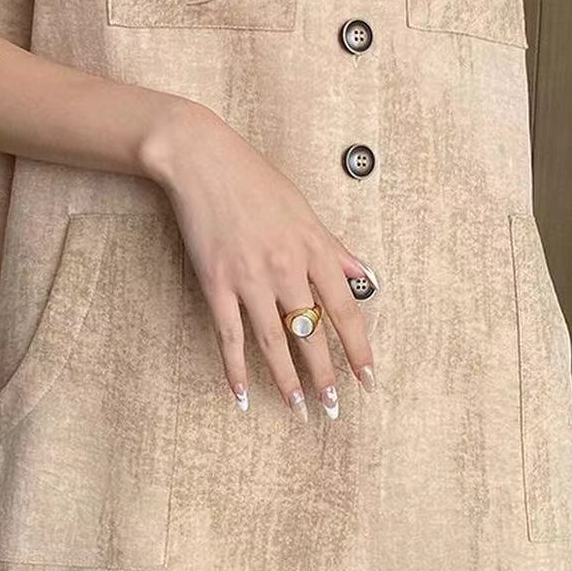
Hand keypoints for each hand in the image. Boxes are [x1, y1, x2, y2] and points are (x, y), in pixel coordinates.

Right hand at [141, 99, 374, 419]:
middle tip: (334, 410)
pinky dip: (235, 368)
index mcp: (314, 249)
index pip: (345, 309)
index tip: (368, 378)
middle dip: (325, 374)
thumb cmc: (255, 180)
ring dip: (287, 379)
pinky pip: (228, 335)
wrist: (203, 160)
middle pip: (311, 332)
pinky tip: (241, 394)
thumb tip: (365, 276)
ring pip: (274, 340)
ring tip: (297, 409)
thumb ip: (335, 249)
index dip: (359, 347)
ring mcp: (250, 278)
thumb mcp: (305, 211)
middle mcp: (287, 267)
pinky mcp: (216, 283)